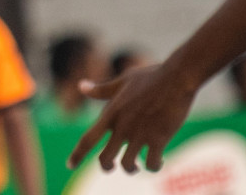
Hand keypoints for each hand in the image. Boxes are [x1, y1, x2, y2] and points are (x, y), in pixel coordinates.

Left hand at [69, 64, 197, 173]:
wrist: (176, 78)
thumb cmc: (150, 77)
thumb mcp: (122, 81)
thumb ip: (102, 90)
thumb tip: (81, 86)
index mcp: (111, 113)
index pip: (88, 139)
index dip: (77, 155)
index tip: (69, 165)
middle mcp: (122, 126)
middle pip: (105, 159)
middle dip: (107, 167)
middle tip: (112, 166)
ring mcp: (140, 133)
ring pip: (128, 165)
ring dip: (132, 169)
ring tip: (137, 165)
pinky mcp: (159, 138)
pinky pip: (152, 163)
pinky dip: (154, 166)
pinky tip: (159, 160)